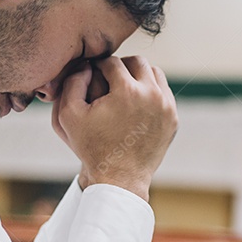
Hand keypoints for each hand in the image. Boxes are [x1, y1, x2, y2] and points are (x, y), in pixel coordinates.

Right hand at [51, 56, 177, 200]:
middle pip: (137, 63)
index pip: (112, 63)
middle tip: (108, 77)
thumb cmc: (91, 148)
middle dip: (121, 67)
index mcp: (128, 91)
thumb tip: (86, 65)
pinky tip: (135, 102)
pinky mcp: (173, 118)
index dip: (98, 67)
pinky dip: (150, 92)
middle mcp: (152, 95)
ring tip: (122, 88)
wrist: (119, 178)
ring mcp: (166, 107)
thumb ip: (72, 82)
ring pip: (155, 74)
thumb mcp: (68, 115)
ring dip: (138, 76)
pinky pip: (163, 93)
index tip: (92, 75)